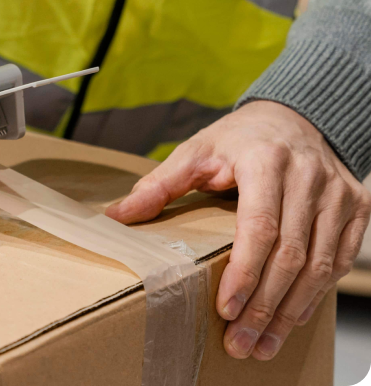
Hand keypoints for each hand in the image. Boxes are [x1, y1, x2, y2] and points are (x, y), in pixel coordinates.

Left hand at [105, 101, 370, 360]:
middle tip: (240, 342)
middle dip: (264, 305)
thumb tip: (116, 215)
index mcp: (264, 160)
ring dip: (291, 310)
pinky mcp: (356, 209)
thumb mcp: (195, 152)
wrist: (293, 118)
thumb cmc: (238, 140)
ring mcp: (337, 194)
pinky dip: (315, 295)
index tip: (225, 309)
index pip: (259, 225)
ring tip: (262, 344)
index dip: (244, 271)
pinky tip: (291, 318)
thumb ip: (159, 185)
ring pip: (320, 265)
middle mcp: (307, 176)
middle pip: (291, 254)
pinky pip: (340, 261)